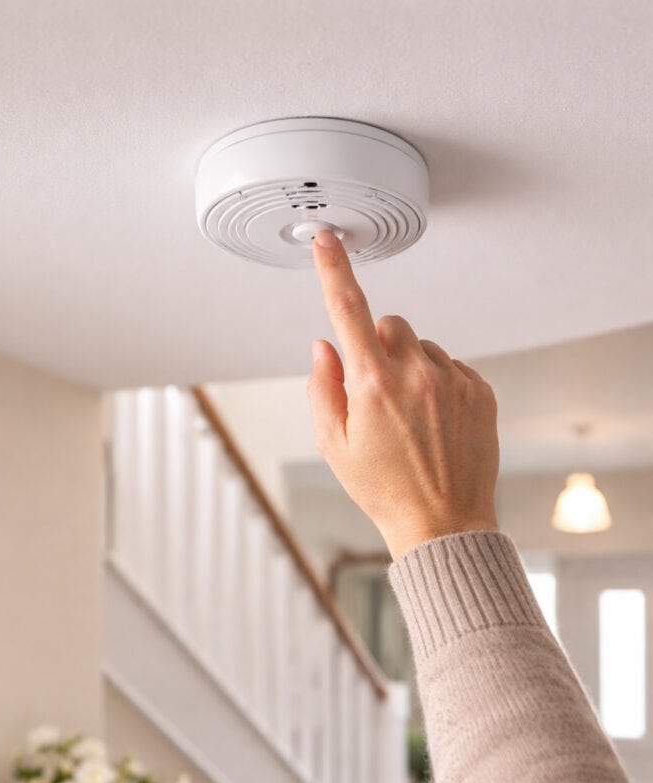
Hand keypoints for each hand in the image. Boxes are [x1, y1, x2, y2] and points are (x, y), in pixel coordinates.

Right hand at [307, 231, 499, 559]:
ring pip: (423, 345)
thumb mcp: (334, 446)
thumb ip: (322, 388)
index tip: (327, 240)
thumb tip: (325, 347)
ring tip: (411, 418)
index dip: (334, 270)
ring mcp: (453, 380)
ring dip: (411, 367)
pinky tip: (435, 422)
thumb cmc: (385, 490)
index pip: (348, 310)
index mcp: (373, 384)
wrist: (443, 523)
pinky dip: (439, 382)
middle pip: (391, 324)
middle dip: (378, 347)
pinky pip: (452, 365)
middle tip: (377, 394)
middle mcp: (416, 374)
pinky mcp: (480, 390)